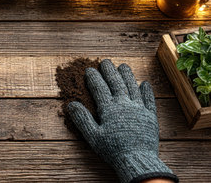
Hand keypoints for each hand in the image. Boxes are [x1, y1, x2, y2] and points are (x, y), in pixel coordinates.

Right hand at [67, 59, 177, 182]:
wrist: (137, 160)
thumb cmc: (112, 150)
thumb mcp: (93, 136)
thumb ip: (82, 119)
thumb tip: (71, 104)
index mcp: (109, 109)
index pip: (100, 88)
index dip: (94, 78)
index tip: (89, 70)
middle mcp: (124, 105)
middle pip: (116, 83)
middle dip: (110, 71)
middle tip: (106, 62)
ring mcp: (139, 109)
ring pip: (133, 87)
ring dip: (127, 76)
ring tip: (123, 66)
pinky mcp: (150, 117)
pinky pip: (149, 100)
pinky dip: (147, 91)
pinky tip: (145, 83)